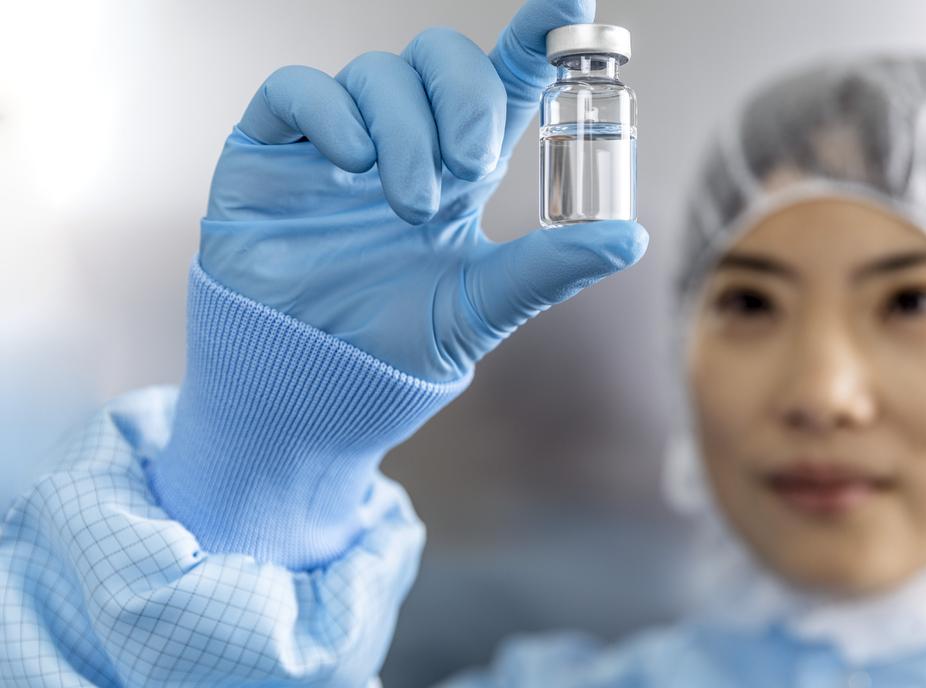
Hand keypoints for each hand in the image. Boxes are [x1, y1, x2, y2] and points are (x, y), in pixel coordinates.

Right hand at [199, 0, 646, 382]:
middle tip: (472, 166)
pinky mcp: (270, 150)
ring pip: (378, 73)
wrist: (311, 387)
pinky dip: (333, 113)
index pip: (502, 80)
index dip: (537, 36)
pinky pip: (299, 89)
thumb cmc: (395, 347)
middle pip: (441, 56)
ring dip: (407, 132)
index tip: (573, 7)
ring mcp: (336, 141)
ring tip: (412, 205)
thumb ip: (549, 266)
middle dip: (467, 97)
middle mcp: (402, 140)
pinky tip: (350, 164)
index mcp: (459, 168)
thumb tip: (630, 236)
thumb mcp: (483, 305)